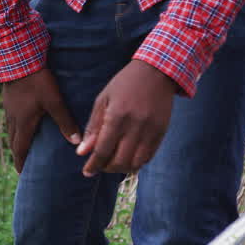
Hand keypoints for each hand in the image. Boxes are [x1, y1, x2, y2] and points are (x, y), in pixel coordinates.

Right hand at [2, 68, 77, 172]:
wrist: (18, 59)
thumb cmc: (37, 81)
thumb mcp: (54, 101)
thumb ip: (65, 121)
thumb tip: (76, 142)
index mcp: (24, 123)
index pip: (21, 149)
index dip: (21, 162)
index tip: (22, 173)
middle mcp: (14, 119)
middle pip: (14, 142)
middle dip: (18, 155)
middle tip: (22, 165)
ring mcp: (9, 109)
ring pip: (11, 130)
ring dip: (16, 141)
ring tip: (22, 146)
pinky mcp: (8, 99)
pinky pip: (10, 119)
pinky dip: (15, 127)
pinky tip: (20, 123)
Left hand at [77, 61, 175, 175]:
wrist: (156, 72)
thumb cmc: (124, 84)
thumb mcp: (103, 100)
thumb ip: (93, 128)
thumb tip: (82, 152)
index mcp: (117, 116)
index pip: (103, 150)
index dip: (94, 165)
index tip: (87, 171)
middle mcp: (135, 126)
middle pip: (119, 161)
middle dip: (106, 168)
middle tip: (100, 165)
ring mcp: (150, 130)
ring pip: (135, 163)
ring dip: (122, 168)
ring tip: (113, 163)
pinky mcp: (161, 132)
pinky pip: (149, 156)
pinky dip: (136, 162)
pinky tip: (128, 158)